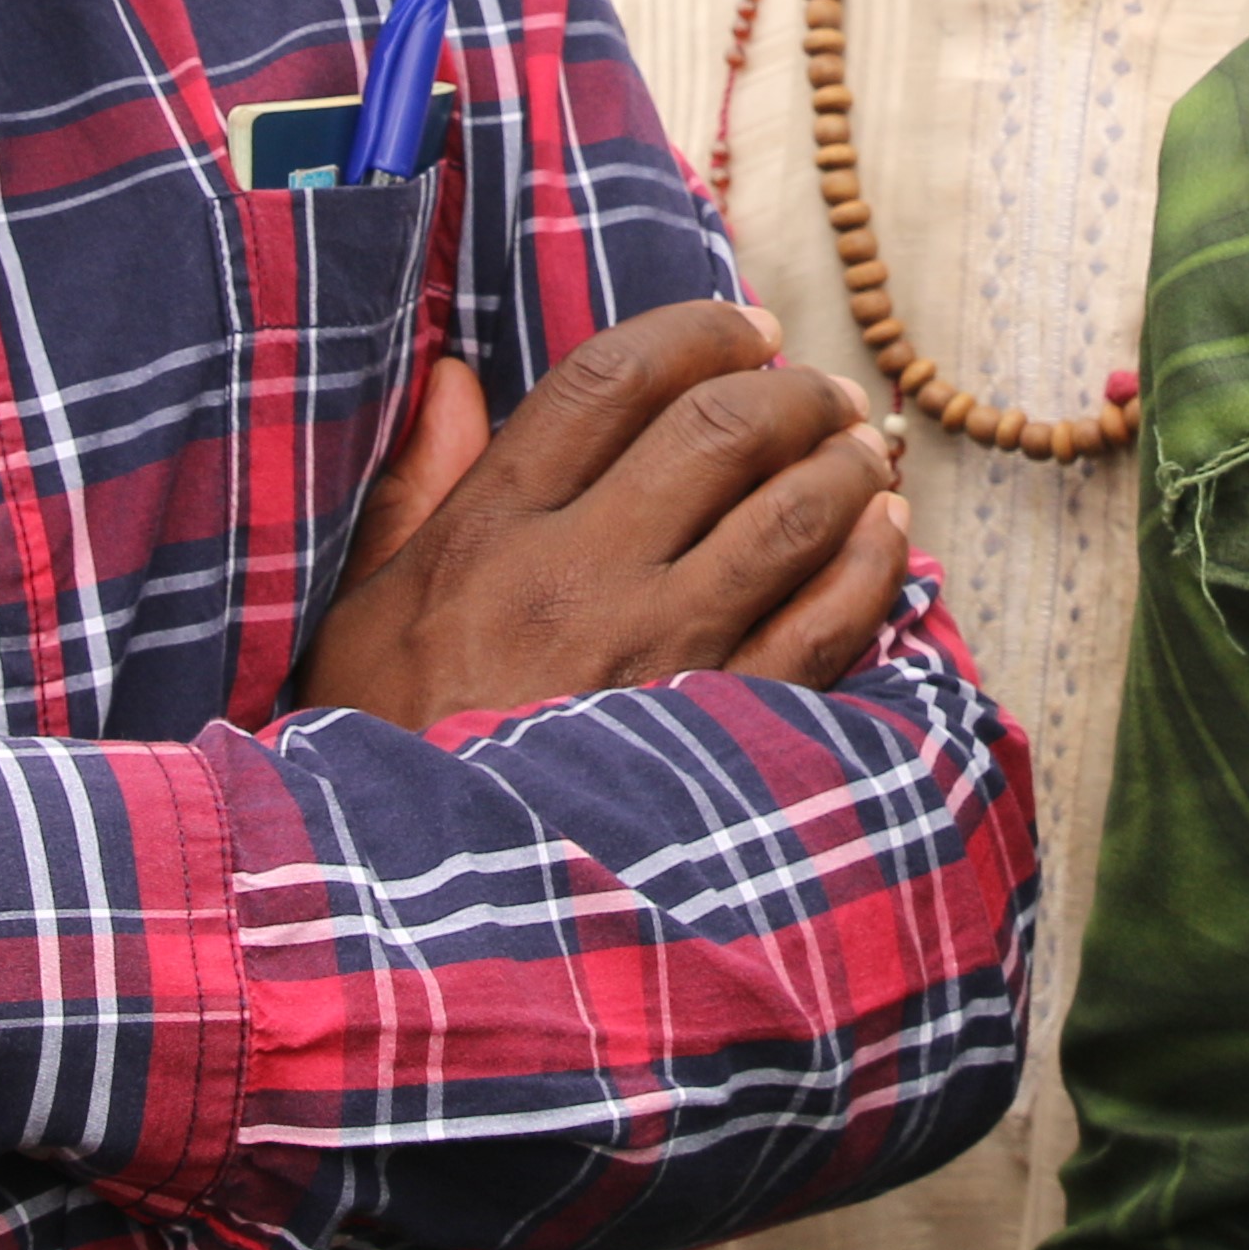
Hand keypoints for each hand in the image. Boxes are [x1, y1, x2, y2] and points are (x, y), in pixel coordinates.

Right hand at [295, 299, 914, 732]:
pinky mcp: (721, 732)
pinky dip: (873, 562)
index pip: (611, 381)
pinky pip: (828, 622)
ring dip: (846, 462)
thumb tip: (449, 375)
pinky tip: (887, 535)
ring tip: (863, 448)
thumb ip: (415, 488)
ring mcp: (660, 656)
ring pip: (790, 514)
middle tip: (816, 388)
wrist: (423, 921)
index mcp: (490, 534)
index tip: (744, 328)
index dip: (698, 332)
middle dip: (790, 389)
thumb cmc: (387, 757)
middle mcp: (580, 578)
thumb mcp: (361, 615)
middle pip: (719, 430)